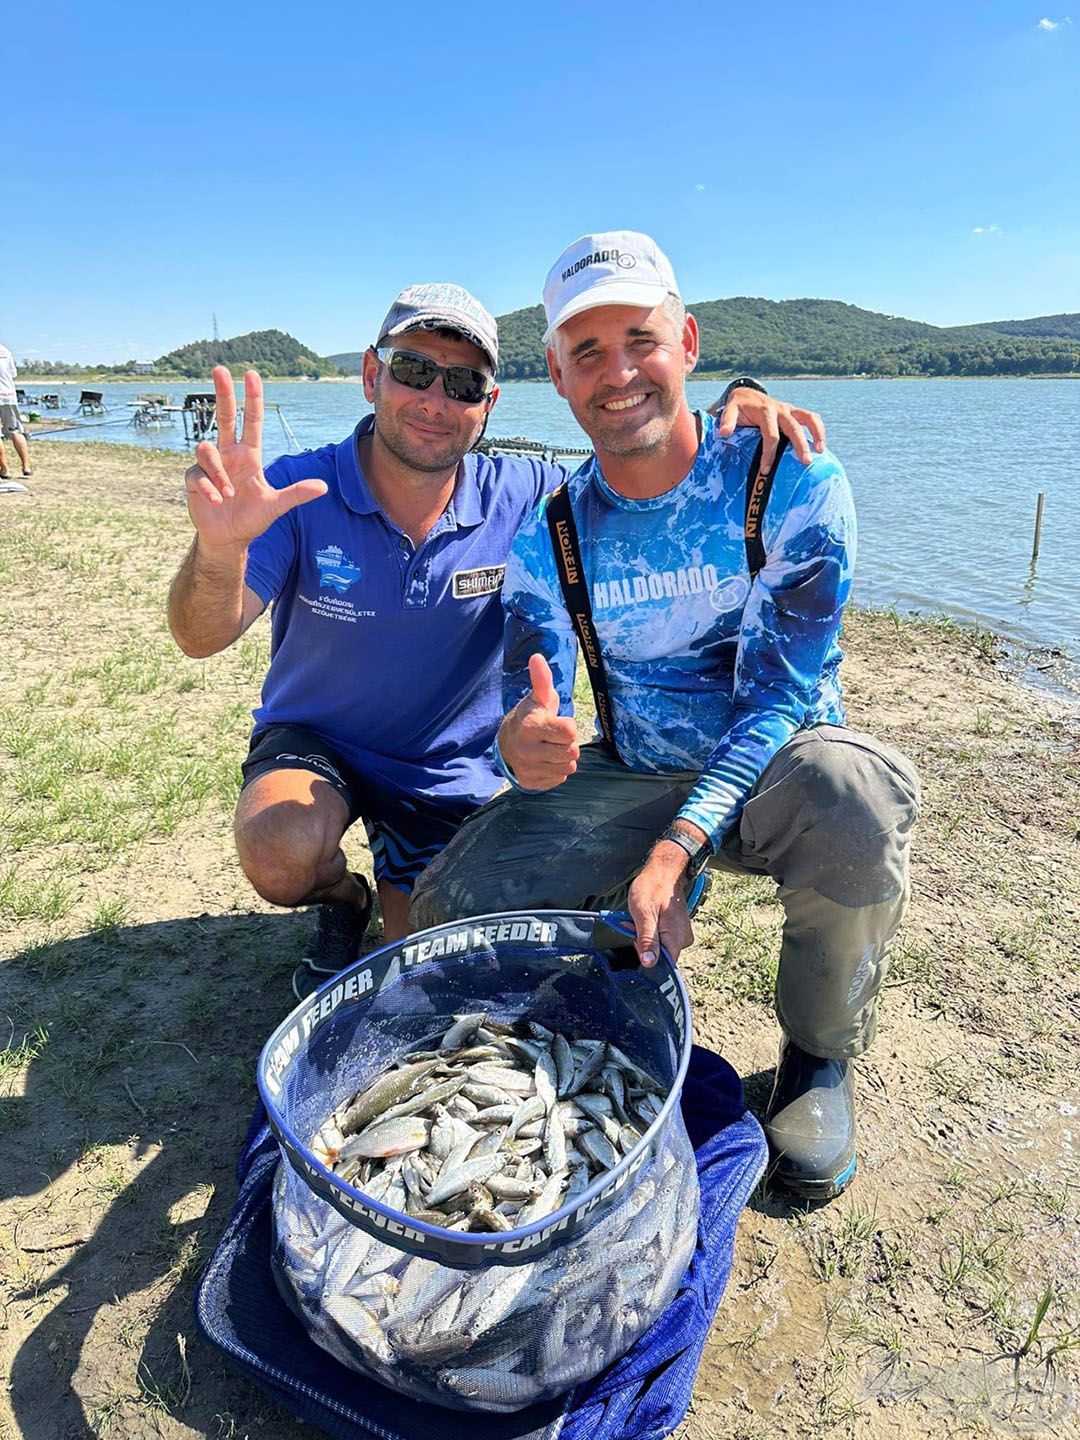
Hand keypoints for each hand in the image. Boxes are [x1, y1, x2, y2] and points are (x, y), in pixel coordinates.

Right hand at [184, 366, 326, 551]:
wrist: (229, 538)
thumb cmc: (253, 519)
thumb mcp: (276, 506)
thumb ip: (296, 495)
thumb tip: (323, 487)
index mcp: (248, 455)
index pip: (251, 421)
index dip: (252, 398)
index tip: (252, 375)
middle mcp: (228, 454)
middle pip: (223, 416)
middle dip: (223, 392)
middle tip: (220, 368)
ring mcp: (209, 465)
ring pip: (206, 450)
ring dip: (218, 473)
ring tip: (228, 495)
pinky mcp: (194, 479)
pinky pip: (197, 474)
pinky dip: (208, 488)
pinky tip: (217, 501)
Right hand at [498, 653, 579, 790]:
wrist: (508, 744)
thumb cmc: (530, 717)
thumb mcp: (538, 698)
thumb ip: (542, 680)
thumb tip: (537, 657)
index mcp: (530, 727)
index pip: (570, 732)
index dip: (568, 727)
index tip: (557, 722)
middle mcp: (527, 750)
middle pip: (572, 752)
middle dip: (567, 744)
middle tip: (554, 737)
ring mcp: (528, 769)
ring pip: (568, 767)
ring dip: (564, 758)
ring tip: (550, 748)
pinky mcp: (531, 783)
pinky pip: (560, 779)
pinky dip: (556, 770)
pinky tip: (546, 761)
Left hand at [627, 842, 694, 967]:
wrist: (664, 872)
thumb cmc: (652, 889)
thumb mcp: (644, 915)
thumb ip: (647, 941)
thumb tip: (649, 964)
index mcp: (677, 939)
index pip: (663, 965)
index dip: (646, 957)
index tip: (635, 939)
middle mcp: (683, 940)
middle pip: (659, 956)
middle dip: (642, 943)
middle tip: (633, 924)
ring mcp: (680, 934)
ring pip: (658, 946)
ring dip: (644, 935)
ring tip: (638, 918)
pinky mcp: (676, 929)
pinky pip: (660, 938)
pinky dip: (649, 930)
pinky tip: (644, 918)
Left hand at [709, 386, 825, 471]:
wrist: (745, 394)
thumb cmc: (737, 407)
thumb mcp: (729, 410)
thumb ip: (726, 420)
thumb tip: (723, 433)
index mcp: (764, 411)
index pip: (771, 434)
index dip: (769, 453)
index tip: (766, 470)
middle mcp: (779, 409)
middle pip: (793, 427)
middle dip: (799, 445)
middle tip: (805, 462)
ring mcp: (789, 410)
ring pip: (808, 418)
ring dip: (817, 433)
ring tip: (821, 451)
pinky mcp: (794, 412)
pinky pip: (810, 418)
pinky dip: (818, 430)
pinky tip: (820, 446)